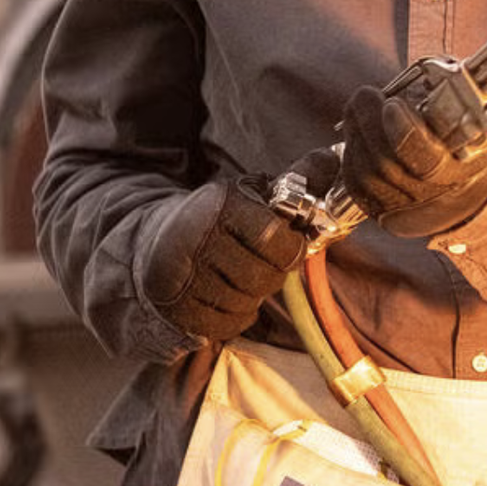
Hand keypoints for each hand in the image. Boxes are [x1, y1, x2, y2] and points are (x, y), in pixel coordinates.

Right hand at [135, 176, 309, 343]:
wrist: (152, 242)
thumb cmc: (218, 217)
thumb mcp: (253, 190)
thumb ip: (300, 180)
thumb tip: (334, 159)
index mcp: (221, 206)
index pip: (275, 238)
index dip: (291, 249)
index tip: (287, 247)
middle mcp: (195, 240)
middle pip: (263, 277)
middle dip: (273, 275)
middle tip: (262, 264)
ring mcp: (181, 278)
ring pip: (244, 303)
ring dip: (253, 297)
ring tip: (241, 278)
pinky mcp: (174, 309)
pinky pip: (224, 326)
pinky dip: (234, 317)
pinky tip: (225, 297)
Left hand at [337, 86, 486, 238]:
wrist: (468, 188)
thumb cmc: (475, 145)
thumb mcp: (485, 124)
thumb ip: (473, 103)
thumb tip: (453, 77)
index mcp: (459, 174)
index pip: (425, 162)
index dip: (403, 133)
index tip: (392, 103)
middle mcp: (428, 196)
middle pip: (384, 167)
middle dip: (367, 125)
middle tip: (365, 94)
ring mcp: (401, 206)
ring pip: (363, 175)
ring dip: (354, 134)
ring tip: (358, 105)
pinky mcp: (379, 208)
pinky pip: (353, 184)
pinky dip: (349, 153)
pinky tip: (354, 129)